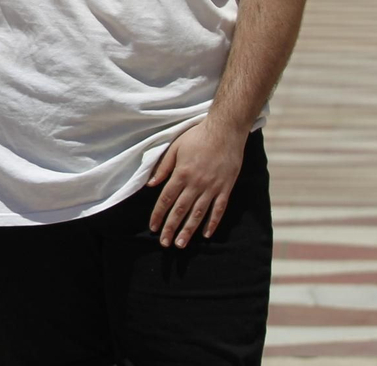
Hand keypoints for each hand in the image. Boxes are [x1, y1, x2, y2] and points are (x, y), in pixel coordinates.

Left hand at [148, 117, 247, 247]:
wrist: (225, 131)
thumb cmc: (197, 137)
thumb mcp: (174, 147)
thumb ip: (163, 167)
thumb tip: (150, 184)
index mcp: (181, 173)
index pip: (166, 199)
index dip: (158, 214)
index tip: (153, 227)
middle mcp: (196, 183)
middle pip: (180, 210)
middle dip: (171, 228)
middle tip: (165, 243)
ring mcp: (212, 187)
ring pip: (198, 214)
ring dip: (189, 230)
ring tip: (181, 244)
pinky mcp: (226, 188)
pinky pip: (219, 209)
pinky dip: (212, 222)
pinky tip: (206, 234)